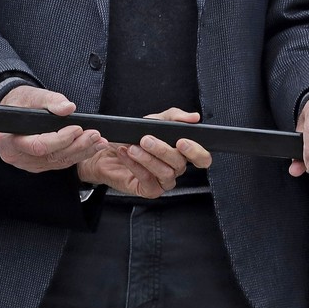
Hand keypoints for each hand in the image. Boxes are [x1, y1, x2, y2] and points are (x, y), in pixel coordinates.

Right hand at [0, 85, 106, 172]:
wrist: (15, 110)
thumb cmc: (20, 103)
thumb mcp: (33, 95)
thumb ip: (51, 100)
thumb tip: (67, 107)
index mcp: (10, 141)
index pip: (38, 146)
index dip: (60, 139)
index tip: (77, 129)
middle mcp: (18, 156)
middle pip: (51, 157)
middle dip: (76, 146)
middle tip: (93, 135)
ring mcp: (29, 163)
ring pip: (58, 162)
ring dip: (81, 152)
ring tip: (98, 142)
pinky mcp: (40, 164)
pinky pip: (60, 163)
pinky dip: (77, 155)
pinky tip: (90, 147)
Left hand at [76, 107, 210, 197]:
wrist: (107, 151)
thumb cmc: (133, 137)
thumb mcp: (153, 120)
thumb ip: (174, 117)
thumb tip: (193, 117)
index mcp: (181, 153)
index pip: (201, 158)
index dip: (197, 152)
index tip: (182, 142)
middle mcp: (175, 168)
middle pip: (180, 164)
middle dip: (163, 150)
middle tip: (146, 139)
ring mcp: (163, 181)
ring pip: (166, 173)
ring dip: (148, 158)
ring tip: (133, 147)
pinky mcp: (149, 190)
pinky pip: (148, 180)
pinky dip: (136, 166)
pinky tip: (126, 154)